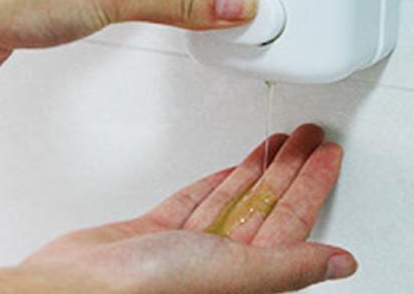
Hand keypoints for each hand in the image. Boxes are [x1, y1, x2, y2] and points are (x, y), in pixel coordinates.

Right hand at [0, 124, 355, 292]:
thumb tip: (342, 264)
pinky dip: (215, 182)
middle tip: (309, 135)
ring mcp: (185, 250)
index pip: (292, 221)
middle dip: (289, 167)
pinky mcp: (154, 235)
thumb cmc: (145, 290)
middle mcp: (219, 266)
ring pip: (234, 198)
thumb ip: (288, 265)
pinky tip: (231, 167)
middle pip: (267, 203)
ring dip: (257, 167)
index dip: (314, 185)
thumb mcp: (233, 274)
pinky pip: (195, 202)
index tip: (329, 154)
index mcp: (244, 277)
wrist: (70, 288)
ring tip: (279, 139)